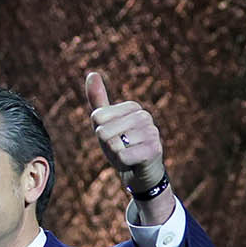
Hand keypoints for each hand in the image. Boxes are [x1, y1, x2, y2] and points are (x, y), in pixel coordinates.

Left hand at [85, 71, 165, 192]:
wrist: (141, 173)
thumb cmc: (122, 146)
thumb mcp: (106, 123)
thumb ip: (98, 100)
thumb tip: (92, 73)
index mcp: (132, 107)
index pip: (97, 118)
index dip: (100, 133)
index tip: (114, 137)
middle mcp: (144, 116)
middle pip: (102, 131)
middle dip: (106, 146)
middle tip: (120, 149)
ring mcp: (151, 132)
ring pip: (112, 145)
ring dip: (115, 156)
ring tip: (128, 155)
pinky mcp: (153, 150)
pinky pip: (122, 157)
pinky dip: (122, 164)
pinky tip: (133, 163)